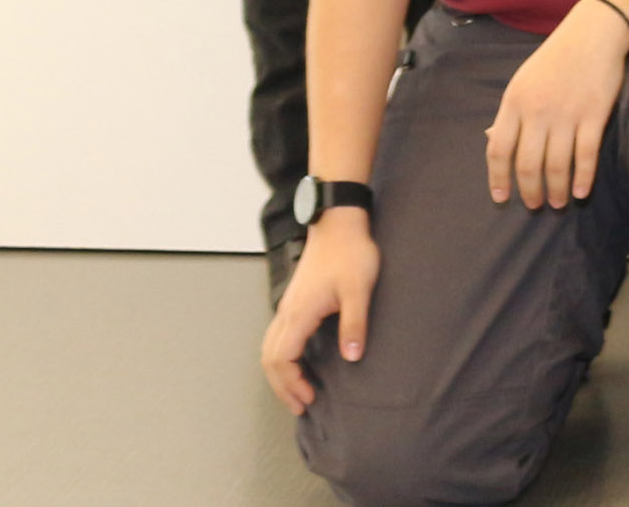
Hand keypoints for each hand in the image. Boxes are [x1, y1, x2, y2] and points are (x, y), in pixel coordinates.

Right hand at [259, 210, 375, 411]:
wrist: (339, 221)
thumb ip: (354, 324)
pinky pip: (278, 336)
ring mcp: (288, 305)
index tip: (309, 399)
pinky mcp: (295, 299)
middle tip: (301, 405)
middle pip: (270, 358)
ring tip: (298, 390)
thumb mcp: (358, 289)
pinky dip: (282, 357)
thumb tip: (352, 358)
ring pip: (270, 347)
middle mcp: (287, 312)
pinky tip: (298, 361)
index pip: (282, 360)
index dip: (291, 384)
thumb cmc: (350, 252)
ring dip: (280, 372)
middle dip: (282, 386)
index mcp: (299, 313)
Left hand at [486, 1, 628, 208]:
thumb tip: (492, 140)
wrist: (594, 32)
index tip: (502, 198)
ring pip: (556, 165)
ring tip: (559, 202)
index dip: (498, 178)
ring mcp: (566, 113)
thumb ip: (509, 113)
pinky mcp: (593, 114)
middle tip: (535, 205)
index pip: (498, 149)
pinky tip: (582, 191)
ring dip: (556, 190)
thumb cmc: (555, 58)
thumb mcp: (522, 81)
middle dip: (530, 191)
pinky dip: (583, 177)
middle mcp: (537, 111)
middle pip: (527, 163)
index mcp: (514, 102)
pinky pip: (586, 154)